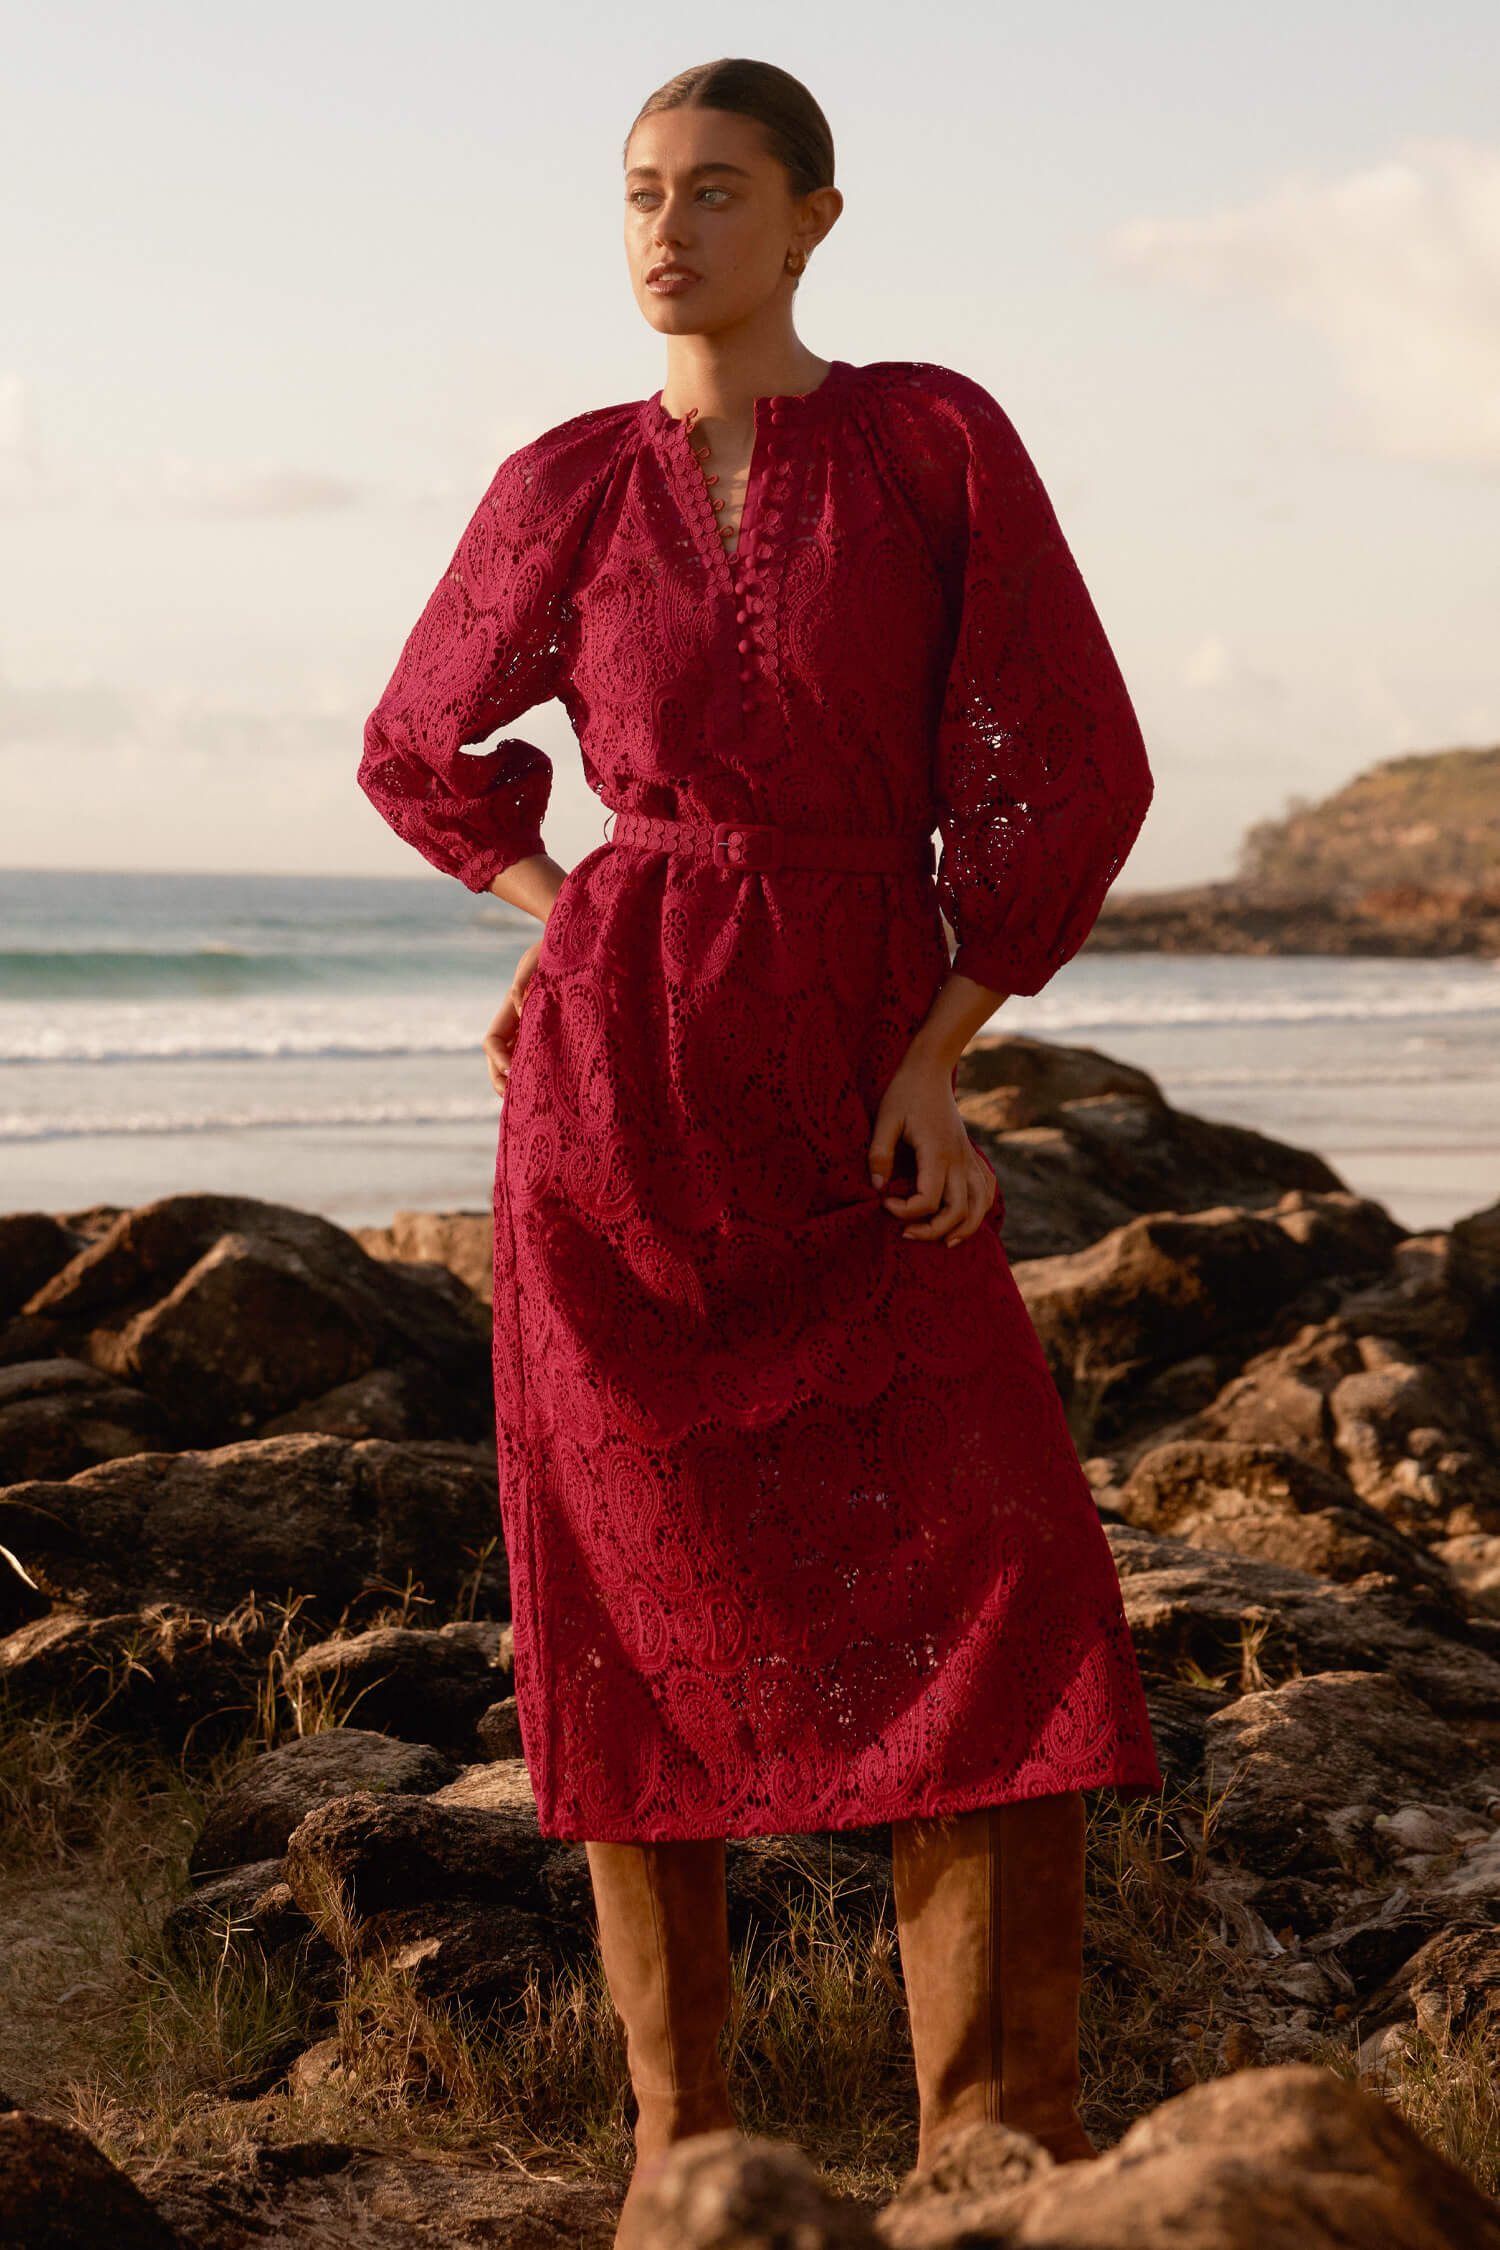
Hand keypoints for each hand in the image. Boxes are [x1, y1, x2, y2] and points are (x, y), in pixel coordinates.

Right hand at [482, 940, 542, 1096]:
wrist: (572, 949)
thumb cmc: (550, 955)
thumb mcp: (535, 964)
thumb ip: (524, 986)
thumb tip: (521, 1009)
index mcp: (509, 1012)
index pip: (492, 1043)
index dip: (498, 1059)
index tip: (512, 1071)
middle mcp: (517, 1025)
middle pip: (499, 1061)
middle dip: (502, 1081)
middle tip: (513, 1099)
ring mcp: (534, 1032)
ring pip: (518, 1064)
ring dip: (520, 1083)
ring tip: (531, 1103)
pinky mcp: (554, 1036)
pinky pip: (541, 1061)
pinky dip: (541, 1075)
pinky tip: (553, 1090)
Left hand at [867, 1057, 996, 1246]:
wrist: (930, 1070)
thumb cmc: (905, 1093)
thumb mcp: (885, 1119)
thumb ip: (879, 1154)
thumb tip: (877, 1188)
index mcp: (937, 1153)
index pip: (927, 1199)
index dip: (904, 1210)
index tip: (884, 1201)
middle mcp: (958, 1160)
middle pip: (958, 1211)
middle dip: (933, 1231)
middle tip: (906, 1233)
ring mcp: (968, 1158)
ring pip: (979, 1205)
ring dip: (964, 1228)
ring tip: (944, 1242)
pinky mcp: (971, 1155)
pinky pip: (986, 1189)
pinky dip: (980, 1208)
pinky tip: (965, 1219)